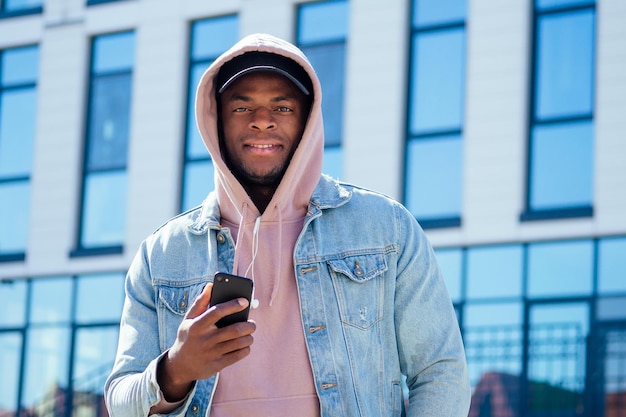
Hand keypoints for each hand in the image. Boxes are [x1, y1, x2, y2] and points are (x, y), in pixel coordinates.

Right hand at [157, 283, 255, 400]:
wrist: (180, 365)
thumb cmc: (188, 337)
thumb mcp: (188, 320)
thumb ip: (200, 303)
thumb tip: (211, 285)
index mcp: (197, 326)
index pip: (217, 311)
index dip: (232, 305)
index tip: (244, 301)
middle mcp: (204, 340)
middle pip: (234, 330)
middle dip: (248, 325)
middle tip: (252, 323)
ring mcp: (211, 354)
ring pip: (239, 343)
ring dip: (249, 337)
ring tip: (249, 333)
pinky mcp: (216, 365)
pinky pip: (238, 355)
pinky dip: (246, 348)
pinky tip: (245, 344)